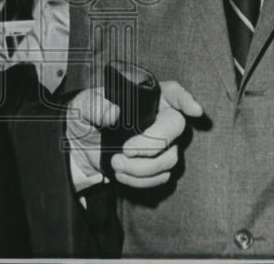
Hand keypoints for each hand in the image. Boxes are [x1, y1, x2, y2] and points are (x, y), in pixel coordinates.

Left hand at [67, 80, 201, 188]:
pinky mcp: (156, 165)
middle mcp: (159, 117)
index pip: (173, 92)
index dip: (186, 99)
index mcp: (146, 96)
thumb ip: (94, 106)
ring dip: (143, 167)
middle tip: (127, 150)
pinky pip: (162, 176)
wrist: (79, 147)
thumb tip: (112, 113)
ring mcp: (162, 143)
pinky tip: (121, 175)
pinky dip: (141, 180)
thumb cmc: (86, 117)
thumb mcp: (82, 107)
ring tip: (116, 163)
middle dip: (153, 143)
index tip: (194, 110)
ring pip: (170, 157)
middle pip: (176, 127)